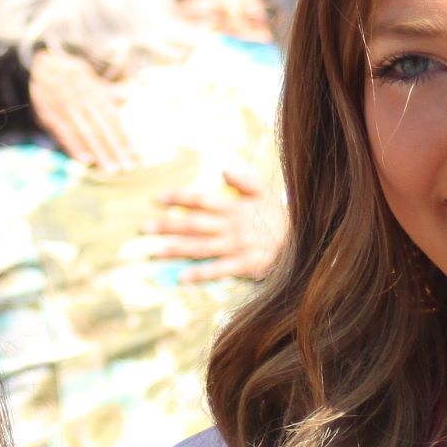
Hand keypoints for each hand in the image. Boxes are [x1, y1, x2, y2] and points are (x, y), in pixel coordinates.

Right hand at [28, 48, 139, 172]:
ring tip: (109, 169)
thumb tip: (133, 93)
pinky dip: (73, 146)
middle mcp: (82, 99)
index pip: (112, 119)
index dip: (124, 138)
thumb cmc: (75, 80)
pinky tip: (84, 160)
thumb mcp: (95, 81)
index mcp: (96, 93)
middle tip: (126, 168)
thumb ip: (114, 91)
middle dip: (114, 149)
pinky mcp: (49, 114)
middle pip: (101, 128)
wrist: (43, 63)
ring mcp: (65, 107)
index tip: (136, 155)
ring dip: (97, 152)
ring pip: (84, 132)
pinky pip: (63, 132)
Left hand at [146, 166, 284, 282]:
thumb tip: (223, 169)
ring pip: (201, 247)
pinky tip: (182, 277)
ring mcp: (236, 247)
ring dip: (177, 250)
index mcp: (233, 207)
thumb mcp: (264, 191)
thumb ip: (244, 180)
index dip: (178, 198)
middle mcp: (231, 226)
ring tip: (154, 252)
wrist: (301, 241)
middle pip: (194, 225)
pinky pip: (219, 270)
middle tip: (144, 228)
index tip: (157, 199)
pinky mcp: (244, 265)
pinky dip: (201, 274)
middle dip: (168, 226)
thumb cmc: (277, 216)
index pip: (200, 199)